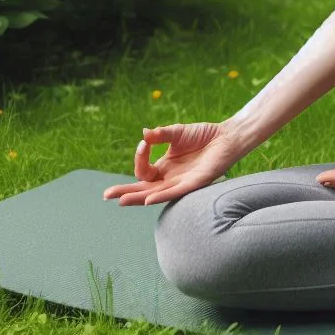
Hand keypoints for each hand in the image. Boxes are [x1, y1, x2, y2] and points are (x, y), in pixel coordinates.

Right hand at [101, 121, 241, 206]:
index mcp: (164, 168)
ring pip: (155, 194)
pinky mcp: (195, 183)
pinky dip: (161, 195)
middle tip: (107, 195)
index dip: (140, 156)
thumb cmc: (203, 135)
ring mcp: (181, 182)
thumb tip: (143, 134)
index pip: (144, 170)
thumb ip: (161, 135)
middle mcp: (170, 178)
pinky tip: (149, 199)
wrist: (227, 136)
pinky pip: (176, 192)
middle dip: (125, 192)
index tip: (145, 142)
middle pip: (143, 189)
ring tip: (121, 200)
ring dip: (139, 197)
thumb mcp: (177, 133)